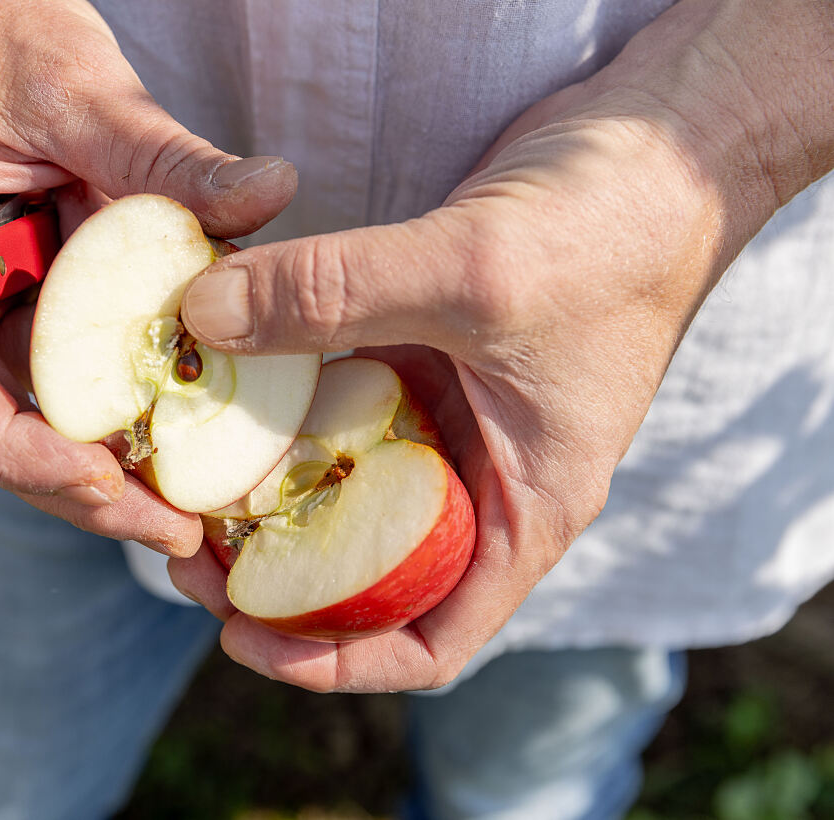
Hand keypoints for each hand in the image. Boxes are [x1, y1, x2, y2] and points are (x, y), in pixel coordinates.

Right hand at [0, 0, 297, 554]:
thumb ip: (163, 153)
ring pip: (20, 411)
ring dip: (99, 462)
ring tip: (188, 509)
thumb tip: (272, 190)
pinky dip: (113, 405)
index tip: (101, 483)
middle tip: (172, 528)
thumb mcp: (78, 85)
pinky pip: (55, 369)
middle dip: (72, 483)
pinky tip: (178, 435)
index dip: (10, 449)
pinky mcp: (9, 297)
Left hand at [168, 0, 833, 690]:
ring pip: (339, 482)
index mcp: (521, 511)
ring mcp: (447, 416)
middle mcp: (480, 478)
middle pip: (363, 568)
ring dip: (261, 485)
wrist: (663, 143)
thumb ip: (331, 294)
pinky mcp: (420, 355)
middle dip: (271, 570)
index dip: (334, 662)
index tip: (241, 637)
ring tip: (180, 472)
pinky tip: (217, 380)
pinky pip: (334, 398)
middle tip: (182, 542)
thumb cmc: (613, 232)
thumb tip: (198, 318)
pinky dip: (277, 401)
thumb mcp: (472, 273)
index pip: (430, 638)